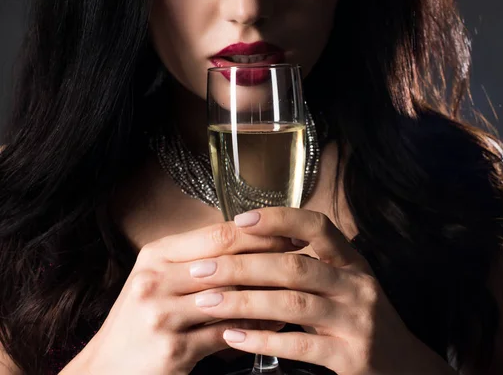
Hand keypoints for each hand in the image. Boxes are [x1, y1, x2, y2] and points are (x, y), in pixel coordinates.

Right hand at [62, 222, 303, 374]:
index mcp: (156, 255)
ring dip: (269, 295)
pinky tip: (274, 325)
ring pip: (232, 298)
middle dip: (271, 259)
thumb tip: (248, 244)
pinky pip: (226, 334)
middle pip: (228, 262)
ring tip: (297, 291)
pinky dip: (254, 329)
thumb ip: (196, 260)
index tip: (289, 233)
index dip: (259, 233)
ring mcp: (161, 315)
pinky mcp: (172, 349)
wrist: (106, 368)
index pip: (218, 235)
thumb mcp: (158, 279)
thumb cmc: (140, 320)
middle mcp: (155, 280)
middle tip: (303, 258)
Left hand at [190, 207, 409, 374]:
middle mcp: (357, 285)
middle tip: (201, 269)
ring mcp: (356, 322)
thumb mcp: (344, 284)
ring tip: (206, 301)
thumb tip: (250, 247)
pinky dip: (263, 340)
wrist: (402, 365)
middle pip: (295, 267)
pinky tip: (232, 337)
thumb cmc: (359, 318)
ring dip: (244, 302)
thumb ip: (309, 267)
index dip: (279, 219)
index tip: (240, 220)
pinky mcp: (350, 356)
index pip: (318, 227)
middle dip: (243, 266)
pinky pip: (299, 347)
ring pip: (293, 305)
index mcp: (352, 262)